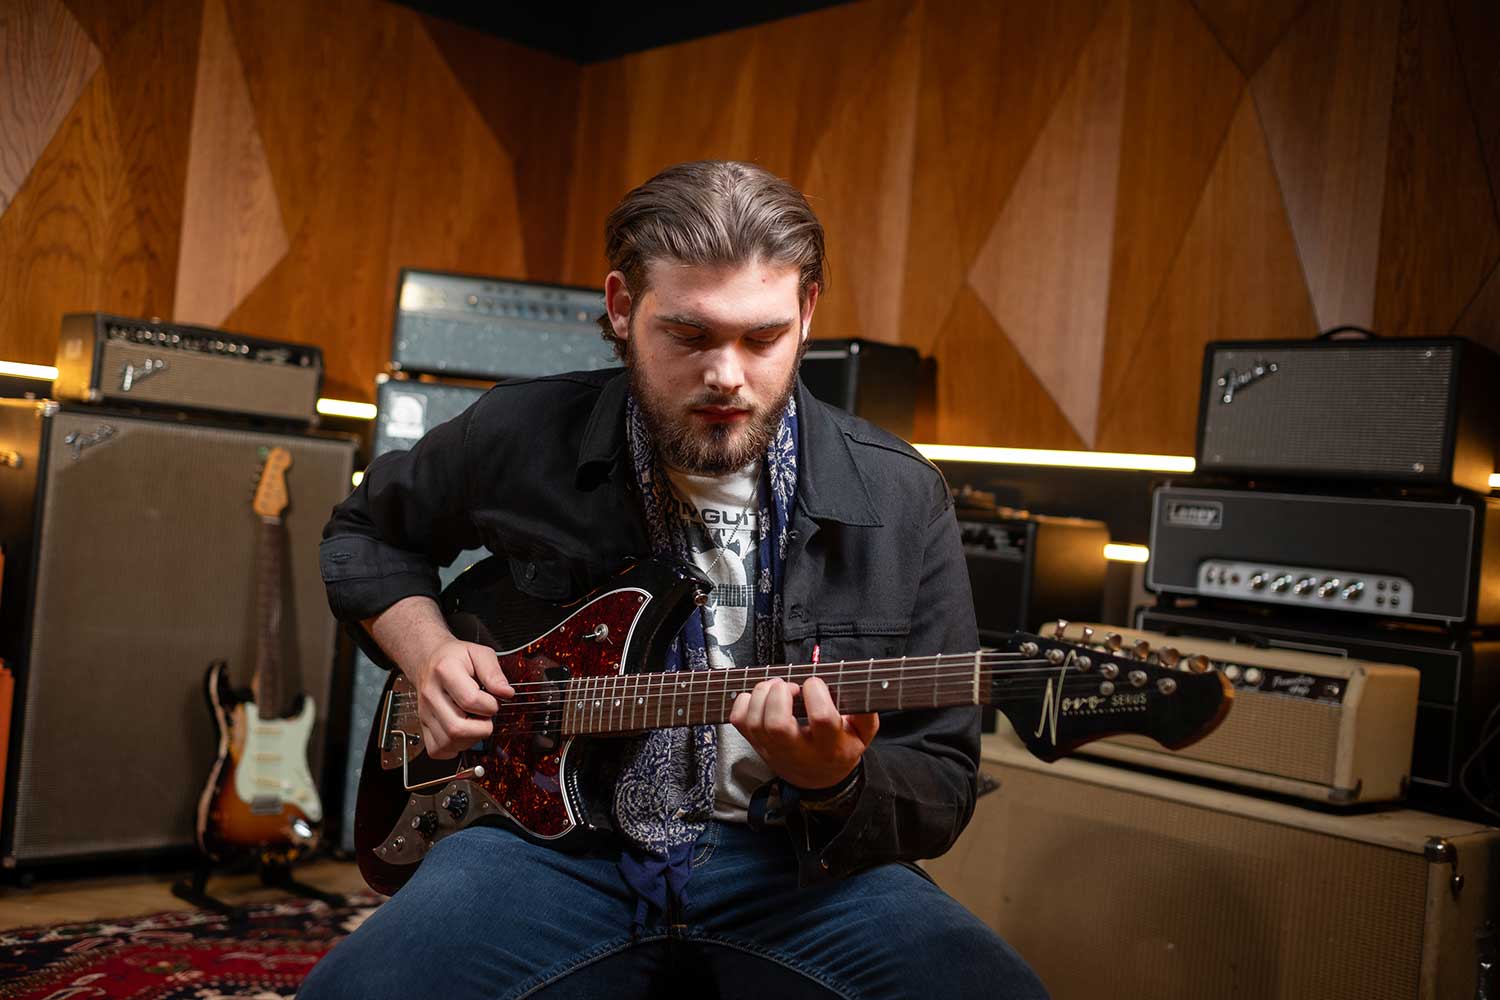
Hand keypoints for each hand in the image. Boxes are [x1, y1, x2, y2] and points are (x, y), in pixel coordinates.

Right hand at [409, 639, 513, 759]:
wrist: (428, 659)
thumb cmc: (455, 657)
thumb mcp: (479, 653)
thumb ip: (494, 672)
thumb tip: (506, 693)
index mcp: (445, 671)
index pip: (470, 700)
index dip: (490, 705)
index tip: (494, 700)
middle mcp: (431, 694)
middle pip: (456, 728)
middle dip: (481, 728)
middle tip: (486, 716)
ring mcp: (425, 712)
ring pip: (448, 742)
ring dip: (470, 739)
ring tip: (475, 722)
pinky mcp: (423, 725)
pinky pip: (438, 750)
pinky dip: (455, 747)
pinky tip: (463, 733)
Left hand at [730, 676, 878, 789]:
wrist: (818, 778)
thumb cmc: (839, 748)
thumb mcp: (863, 735)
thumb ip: (866, 713)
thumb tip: (857, 689)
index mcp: (830, 747)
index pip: (821, 717)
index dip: (816, 692)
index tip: (816, 684)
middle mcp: (798, 751)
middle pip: (777, 724)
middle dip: (780, 694)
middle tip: (790, 686)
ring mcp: (773, 750)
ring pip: (755, 721)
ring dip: (762, 694)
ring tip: (777, 688)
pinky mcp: (756, 745)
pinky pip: (739, 721)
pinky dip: (744, 702)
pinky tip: (762, 698)